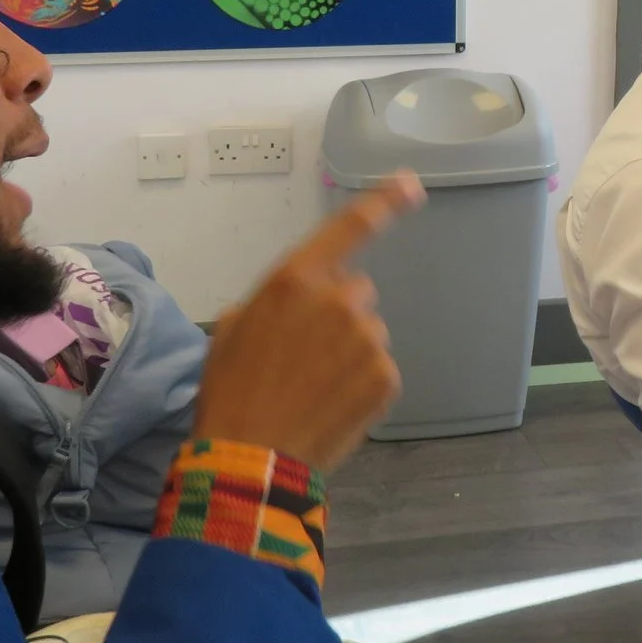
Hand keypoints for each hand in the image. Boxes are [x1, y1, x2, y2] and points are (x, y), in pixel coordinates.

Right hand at [193, 173, 423, 470]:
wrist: (250, 457)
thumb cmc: (229, 393)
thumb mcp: (230, 332)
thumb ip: (268, 304)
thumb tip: (286, 309)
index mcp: (294, 279)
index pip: (348, 229)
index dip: (384, 202)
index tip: (412, 185)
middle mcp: (338, 300)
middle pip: (354, 292)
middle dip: (336, 315)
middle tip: (302, 356)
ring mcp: (367, 339)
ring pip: (367, 334)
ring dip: (349, 352)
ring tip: (312, 387)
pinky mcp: (385, 376)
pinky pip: (378, 369)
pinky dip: (361, 385)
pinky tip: (330, 405)